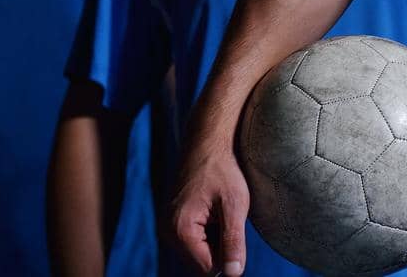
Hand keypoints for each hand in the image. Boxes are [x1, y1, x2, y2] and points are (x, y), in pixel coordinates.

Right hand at [170, 137, 249, 276]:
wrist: (207, 143)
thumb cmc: (223, 170)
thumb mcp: (236, 205)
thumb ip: (234, 241)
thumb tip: (234, 273)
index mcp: (181, 231)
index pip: (208, 268)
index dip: (229, 257)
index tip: (238, 234)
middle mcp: (169, 232)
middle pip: (202, 263)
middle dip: (221, 247)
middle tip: (229, 217)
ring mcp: (169, 228)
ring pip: (199, 252)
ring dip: (216, 239)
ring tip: (221, 212)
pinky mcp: (174, 222)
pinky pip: (195, 241)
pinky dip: (209, 232)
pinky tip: (214, 210)